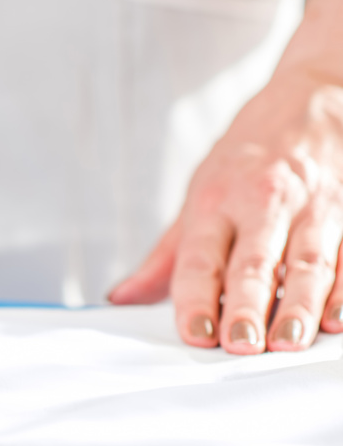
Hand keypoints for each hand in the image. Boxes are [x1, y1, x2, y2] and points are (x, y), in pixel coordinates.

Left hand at [109, 66, 342, 352]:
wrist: (312, 100)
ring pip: (307, 263)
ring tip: (289, 340)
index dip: (196, 297)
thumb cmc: (247, 154)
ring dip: (299, 305)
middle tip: (241, 345)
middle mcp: (263, 202)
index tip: (195, 333)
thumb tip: (124, 297)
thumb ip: (168, 254)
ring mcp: (311, 208)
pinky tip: (336, 320)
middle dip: (247, 306)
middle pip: (254, 262)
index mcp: (216, 200)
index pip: (201, 256)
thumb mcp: (199, 193)